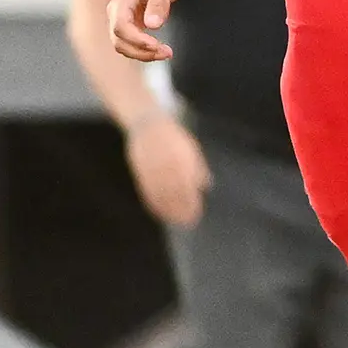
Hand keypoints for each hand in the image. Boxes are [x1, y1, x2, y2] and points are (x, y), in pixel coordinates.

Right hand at [108, 0, 186, 61]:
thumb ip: (158, 4)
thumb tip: (152, 26)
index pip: (120, 26)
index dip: (136, 39)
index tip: (156, 45)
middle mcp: (117, 9)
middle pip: (118, 40)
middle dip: (140, 51)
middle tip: (167, 53)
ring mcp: (122, 16)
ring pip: (123, 43)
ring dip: (142, 53)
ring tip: (167, 53)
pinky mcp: (131, 21)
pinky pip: (132, 40)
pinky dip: (144, 48)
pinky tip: (161, 49)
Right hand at [124, 114, 210, 228]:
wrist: (148, 124)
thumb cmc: (175, 139)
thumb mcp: (191, 148)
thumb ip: (198, 167)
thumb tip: (207, 185)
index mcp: (183, 159)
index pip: (188, 186)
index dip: (191, 203)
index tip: (195, 215)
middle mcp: (168, 164)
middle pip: (175, 193)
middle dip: (180, 209)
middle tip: (186, 223)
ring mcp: (152, 167)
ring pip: (160, 194)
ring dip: (167, 210)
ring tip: (174, 220)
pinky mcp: (140, 170)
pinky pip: (146, 190)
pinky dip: (153, 203)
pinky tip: (158, 212)